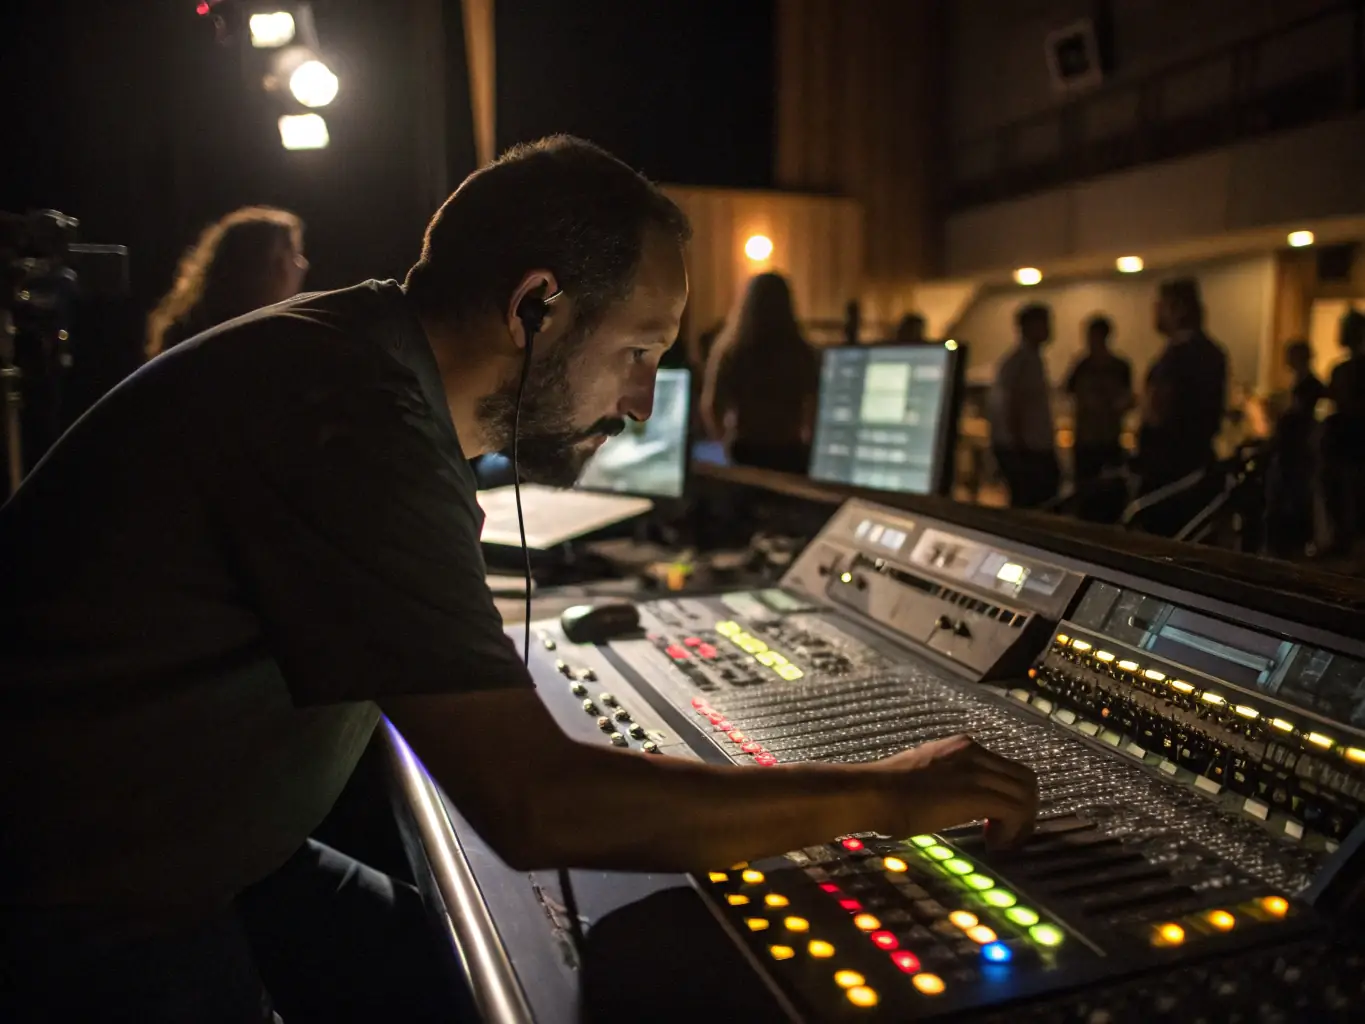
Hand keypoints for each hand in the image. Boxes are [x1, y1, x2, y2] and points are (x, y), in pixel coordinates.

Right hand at [869, 735, 1037, 849]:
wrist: (871, 792)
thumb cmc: (886, 791)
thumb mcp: (925, 776)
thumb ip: (946, 781)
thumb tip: (952, 801)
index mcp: (962, 747)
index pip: (1009, 769)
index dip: (1011, 797)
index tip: (994, 822)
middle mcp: (975, 752)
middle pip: (1027, 779)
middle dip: (1025, 810)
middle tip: (1005, 835)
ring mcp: (976, 771)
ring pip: (1026, 795)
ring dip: (1020, 823)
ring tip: (998, 841)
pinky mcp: (975, 793)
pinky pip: (1015, 811)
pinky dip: (1012, 831)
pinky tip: (991, 843)